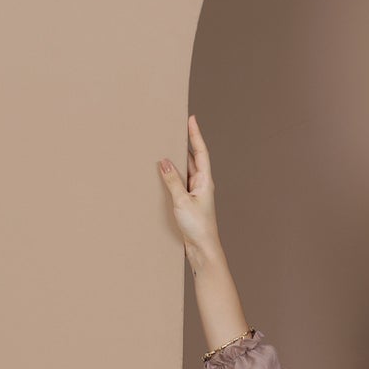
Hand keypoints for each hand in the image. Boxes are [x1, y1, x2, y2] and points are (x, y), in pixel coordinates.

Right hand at [158, 114, 221, 258]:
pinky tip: (163, 171)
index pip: (200, 152)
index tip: (191, 119)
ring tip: (167, 143)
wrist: (203, 250)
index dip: (195, 135)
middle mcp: (202, 184)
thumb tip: (164, 161)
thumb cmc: (198, 227)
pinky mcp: (188, 202)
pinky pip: (179, 182)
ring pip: (185, 170)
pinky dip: (172, 174)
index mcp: (205, 181)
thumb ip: (172, 180)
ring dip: (177, 158)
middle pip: (193, 158)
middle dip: (185, 143)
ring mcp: (195, 193)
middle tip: (176, 126)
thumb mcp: (182, 201)